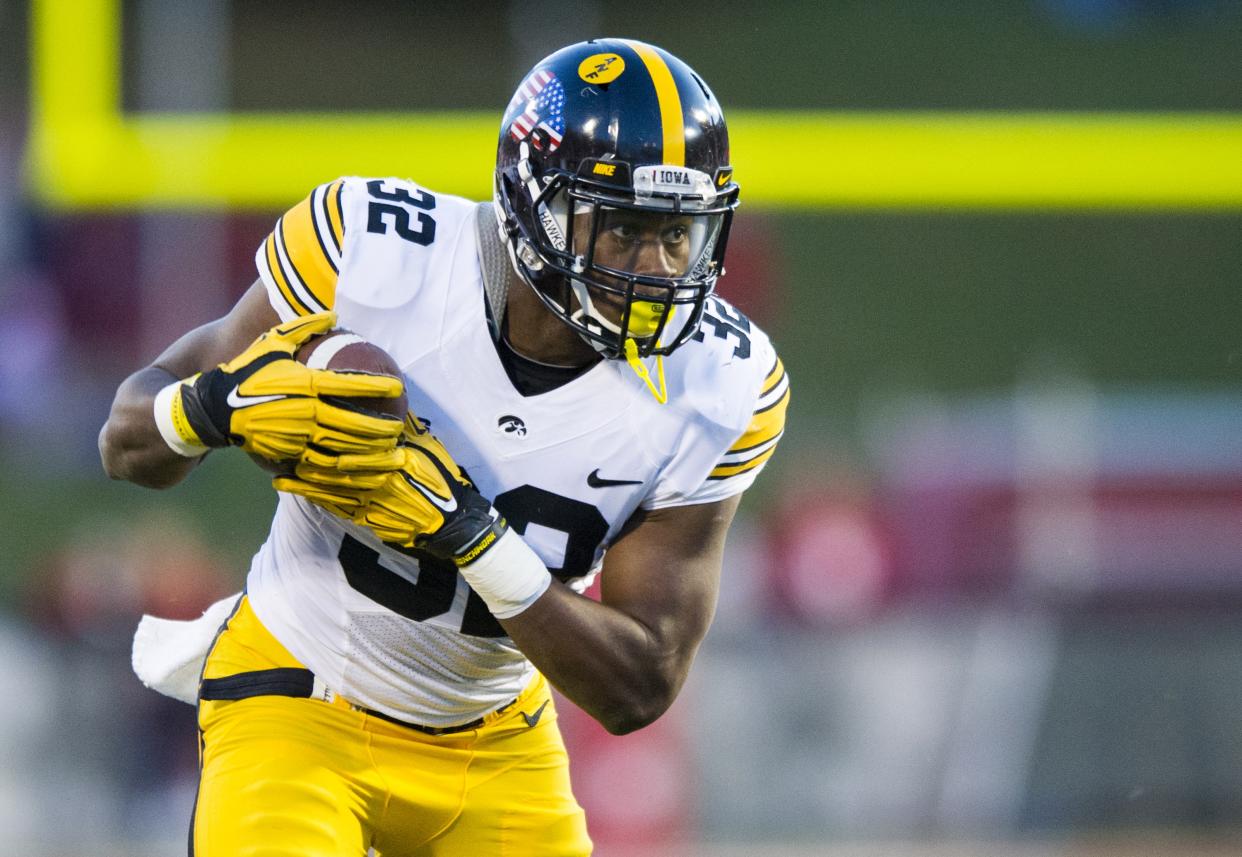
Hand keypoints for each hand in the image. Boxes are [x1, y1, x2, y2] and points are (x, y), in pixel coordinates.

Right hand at [178, 312, 404, 462]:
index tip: (398, 387)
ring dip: (371, 454)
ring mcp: (297, 437)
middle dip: (381, 427)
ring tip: (394, 453)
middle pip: (352, 423)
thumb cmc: (246, 372)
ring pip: (342, 450)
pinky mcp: (289, 457)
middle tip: (400, 427)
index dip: (375, 386)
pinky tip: (366, 473)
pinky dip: (348, 472)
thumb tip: (335, 314)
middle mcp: (304, 412)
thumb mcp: (272, 343)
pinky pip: (324, 468)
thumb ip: (305, 327)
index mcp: (303, 383)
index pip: (348, 384)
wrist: (213, 409)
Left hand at [275, 415, 505, 562]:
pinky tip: (293, 489)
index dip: (329, 433)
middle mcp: (375, 478)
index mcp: (391, 457)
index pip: (355, 443)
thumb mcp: (427, 447)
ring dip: (301, 479)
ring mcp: (367, 501)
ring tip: (277, 470)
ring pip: (327, 488)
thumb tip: (391, 400)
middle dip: (307, 456)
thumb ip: (406, 427)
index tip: (307, 419)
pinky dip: (312, 496)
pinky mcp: (364, 519)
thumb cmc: (439, 480)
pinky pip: (333, 506)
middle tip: (281, 445)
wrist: (448, 521)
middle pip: (333, 466)